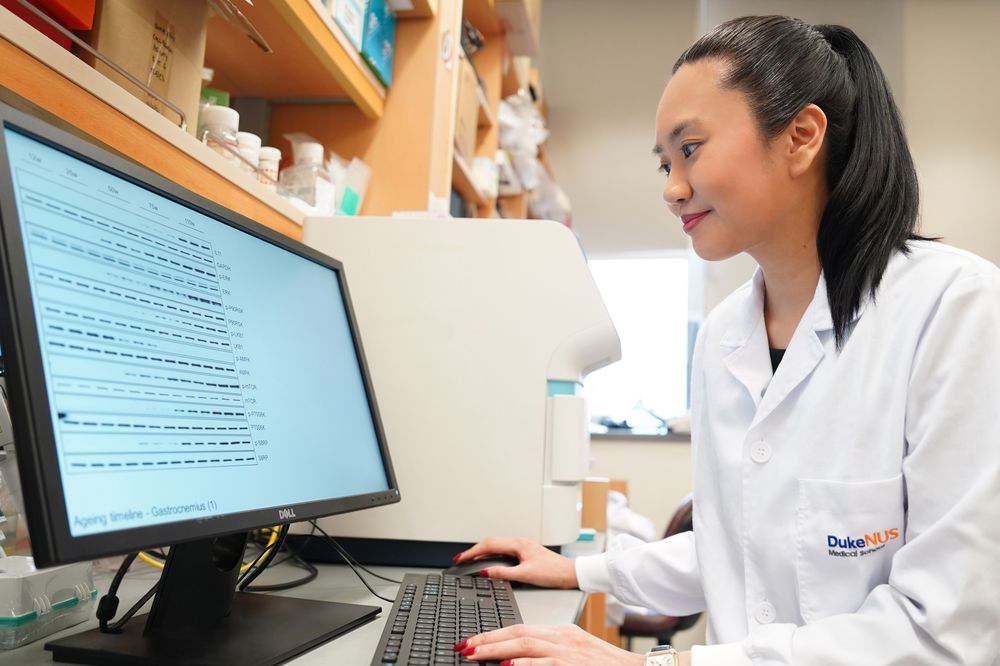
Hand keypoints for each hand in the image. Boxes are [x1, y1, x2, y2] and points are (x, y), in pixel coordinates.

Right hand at [455, 537, 577, 587]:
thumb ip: (503, 573)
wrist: (569, 573)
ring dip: (483, 551)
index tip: (461, 558)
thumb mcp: (525, 575)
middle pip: (491, 542)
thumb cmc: (553, 572)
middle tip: (461, 558)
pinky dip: (492, 553)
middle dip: (474, 550)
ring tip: (471, 559)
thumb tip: (485, 571)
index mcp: (518, 544)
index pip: (489, 544)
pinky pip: (504, 549)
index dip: (473, 551)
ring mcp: (523, 545)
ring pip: (497, 545)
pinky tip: (489, 560)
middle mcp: (520, 541)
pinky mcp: (525, 551)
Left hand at [455, 623, 643, 664]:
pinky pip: (544, 663)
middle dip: (487, 639)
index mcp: (562, 633)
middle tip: (464, 646)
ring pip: (525, 643)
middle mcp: (563, 638)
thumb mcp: (576, 654)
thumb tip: (517, 660)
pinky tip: (508, 665)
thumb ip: (549, 654)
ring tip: (474, 654)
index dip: (495, 634)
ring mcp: (568, 651)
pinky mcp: (574, 664)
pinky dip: (524, 663)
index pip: (521, 628)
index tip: (474, 641)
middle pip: (518, 632)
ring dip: (496, 649)